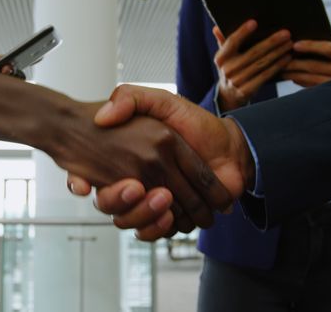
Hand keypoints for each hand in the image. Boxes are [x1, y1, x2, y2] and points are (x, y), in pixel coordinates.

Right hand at [68, 85, 254, 240]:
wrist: (229, 146)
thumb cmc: (196, 122)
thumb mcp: (160, 101)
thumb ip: (130, 98)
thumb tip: (102, 117)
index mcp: (127, 158)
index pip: (100, 180)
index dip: (107, 189)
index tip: (130, 183)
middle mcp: (135, 181)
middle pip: (116, 207)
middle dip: (129, 205)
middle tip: (145, 190)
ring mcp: (152, 201)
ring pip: (134, 222)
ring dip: (147, 217)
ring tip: (165, 202)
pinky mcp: (170, 217)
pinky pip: (156, 232)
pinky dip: (162, 228)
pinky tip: (172, 216)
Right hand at [214, 20, 292, 110]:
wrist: (228, 95)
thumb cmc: (230, 68)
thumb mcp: (225, 57)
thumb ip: (223, 41)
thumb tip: (216, 28)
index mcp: (221, 58)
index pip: (232, 42)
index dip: (242, 32)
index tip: (254, 22)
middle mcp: (227, 69)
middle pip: (253, 53)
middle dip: (271, 42)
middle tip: (286, 33)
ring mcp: (237, 81)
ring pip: (262, 63)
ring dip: (278, 53)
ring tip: (289, 44)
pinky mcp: (246, 90)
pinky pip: (265, 76)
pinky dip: (277, 66)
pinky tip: (286, 58)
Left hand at [281, 27, 330, 86]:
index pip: (328, 48)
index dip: (311, 46)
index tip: (295, 45)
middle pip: (316, 66)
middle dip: (296, 63)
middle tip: (282, 60)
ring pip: (312, 79)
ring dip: (295, 74)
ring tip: (283, 70)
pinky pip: (313, 88)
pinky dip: (302, 83)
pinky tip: (293, 78)